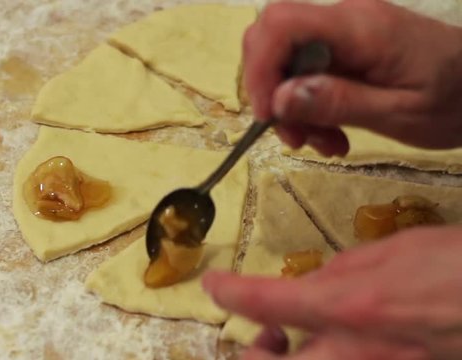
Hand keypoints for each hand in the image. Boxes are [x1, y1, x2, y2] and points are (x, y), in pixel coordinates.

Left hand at [203, 226, 461, 359]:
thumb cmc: (454, 265)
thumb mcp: (391, 253)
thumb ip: (338, 273)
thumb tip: (304, 287)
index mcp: (348, 308)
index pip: (264, 302)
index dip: (229, 291)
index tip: (214, 284)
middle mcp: (355, 354)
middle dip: (254, 353)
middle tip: (265, 333)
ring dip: (284, 359)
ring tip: (290, 340)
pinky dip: (322, 357)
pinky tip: (332, 345)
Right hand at [243, 0, 461, 155]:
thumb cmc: (455, 100)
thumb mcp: (399, 113)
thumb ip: (338, 102)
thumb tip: (277, 97)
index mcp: (360, 28)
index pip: (281, 24)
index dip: (260, 67)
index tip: (268, 115)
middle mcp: (345, 19)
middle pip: (274, 39)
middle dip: (271, 91)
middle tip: (295, 137)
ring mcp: (345, 31)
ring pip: (287, 59)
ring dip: (293, 107)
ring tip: (325, 144)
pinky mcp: (348, 46)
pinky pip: (308, 69)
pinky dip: (309, 104)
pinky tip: (332, 133)